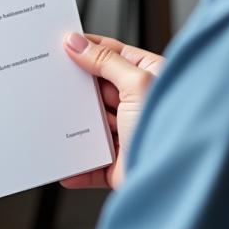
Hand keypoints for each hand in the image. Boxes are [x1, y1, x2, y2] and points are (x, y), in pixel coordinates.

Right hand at [62, 32, 163, 189]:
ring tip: (54, 117)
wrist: (176, 186)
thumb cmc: (171, 132)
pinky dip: (77, 164)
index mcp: (151, 79)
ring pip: (92, 124)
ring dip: (74, 125)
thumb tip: (78, 43)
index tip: (63, 42)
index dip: (88, 48)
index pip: (114, 54)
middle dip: (77, 87)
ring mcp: (128, 136)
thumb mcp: (138, 85)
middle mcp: (140, 106)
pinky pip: (91, 161)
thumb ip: (106, 61)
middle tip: (52, 77)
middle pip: (99, 89)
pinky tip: (65, 161)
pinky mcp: (119, 166)